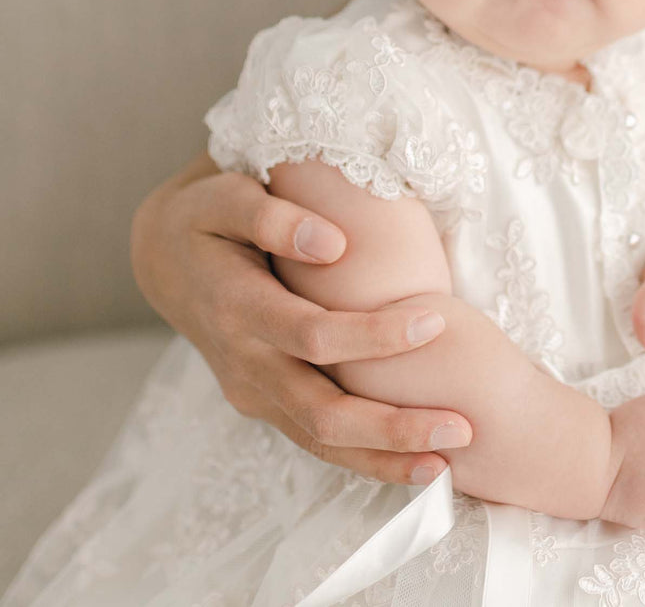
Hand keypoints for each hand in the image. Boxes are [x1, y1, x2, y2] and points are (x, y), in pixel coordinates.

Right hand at [130, 154, 472, 483]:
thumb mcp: (226, 197)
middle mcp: (244, 362)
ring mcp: (252, 390)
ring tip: (448, 463)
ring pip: (319, 442)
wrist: (165, 256)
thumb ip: (273, 218)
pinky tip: (414, 462)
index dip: (373, 335)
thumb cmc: (208, 215)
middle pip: (320, 414)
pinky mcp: (266, 402)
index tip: (436, 319)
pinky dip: (364, 459)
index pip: (312, 335)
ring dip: (383, 458)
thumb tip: (333, 244)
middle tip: (462, 426)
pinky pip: (316, 440)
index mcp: (236, 308)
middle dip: (391, 427)